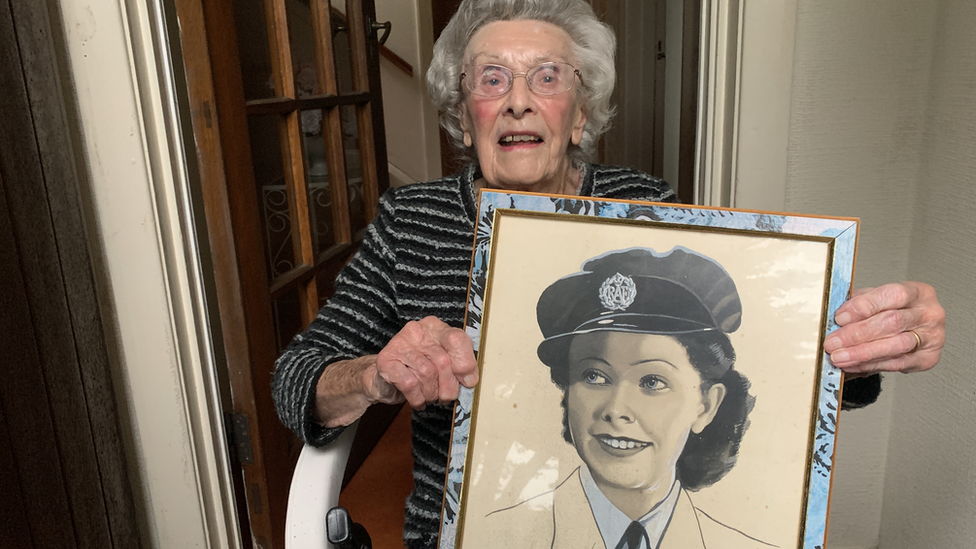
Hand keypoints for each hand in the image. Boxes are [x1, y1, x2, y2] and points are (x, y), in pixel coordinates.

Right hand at [373, 316, 478, 409]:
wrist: (387, 377)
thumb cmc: (420, 368)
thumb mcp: (445, 362)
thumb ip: (460, 365)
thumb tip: (470, 379)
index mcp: (435, 327)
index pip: (457, 340)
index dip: (465, 364)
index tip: (467, 381)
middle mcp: (417, 331)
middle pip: (443, 361)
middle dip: (448, 386)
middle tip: (445, 396)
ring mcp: (399, 344)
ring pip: (426, 373)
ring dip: (431, 393)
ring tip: (430, 396)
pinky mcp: (386, 361)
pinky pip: (410, 384)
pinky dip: (418, 398)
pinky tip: (419, 399)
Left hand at [824, 282, 944, 375]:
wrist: (911, 330)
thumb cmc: (892, 310)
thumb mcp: (875, 299)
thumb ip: (858, 302)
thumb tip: (833, 311)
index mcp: (918, 292)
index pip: (892, 295)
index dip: (864, 306)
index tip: (840, 317)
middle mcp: (929, 314)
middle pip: (892, 322)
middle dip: (857, 334)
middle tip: (833, 341)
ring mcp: (932, 337)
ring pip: (895, 345)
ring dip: (862, 352)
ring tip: (839, 356)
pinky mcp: (927, 359)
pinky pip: (896, 364)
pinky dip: (870, 365)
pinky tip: (853, 364)